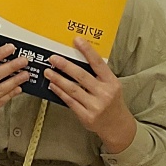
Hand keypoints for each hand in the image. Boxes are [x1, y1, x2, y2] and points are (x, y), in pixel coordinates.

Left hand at [45, 37, 136, 153]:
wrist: (116, 125)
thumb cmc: (111, 101)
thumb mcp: (111, 85)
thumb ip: (98, 74)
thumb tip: (78, 58)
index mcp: (111, 82)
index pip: (98, 63)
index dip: (87, 50)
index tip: (77, 40)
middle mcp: (104, 93)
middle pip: (81, 76)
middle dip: (65, 66)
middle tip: (53, 58)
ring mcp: (95, 106)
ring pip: (73, 89)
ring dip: (58, 79)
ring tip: (48, 71)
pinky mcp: (86, 116)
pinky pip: (70, 101)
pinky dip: (59, 92)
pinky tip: (53, 85)